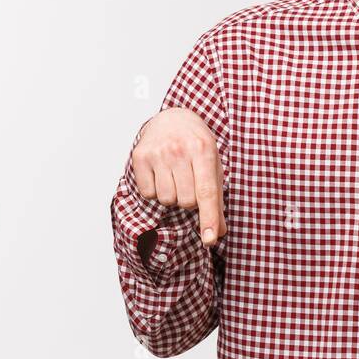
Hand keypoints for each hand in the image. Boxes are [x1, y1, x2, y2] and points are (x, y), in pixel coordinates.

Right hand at [130, 107, 226, 245]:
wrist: (173, 118)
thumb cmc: (197, 146)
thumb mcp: (214, 166)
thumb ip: (216, 199)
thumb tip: (218, 233)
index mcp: (204, 150)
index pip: (207, 192)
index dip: (208, 218)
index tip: (210, 240)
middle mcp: (180, 150)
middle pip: (186, 202)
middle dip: (189, 199)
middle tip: (189, 179)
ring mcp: (158, 152)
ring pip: (166, 200)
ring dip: (172, 195)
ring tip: (175, 175)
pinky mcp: (140, 156)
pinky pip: (148, 194)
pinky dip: (155, 190)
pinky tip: (160, 173)